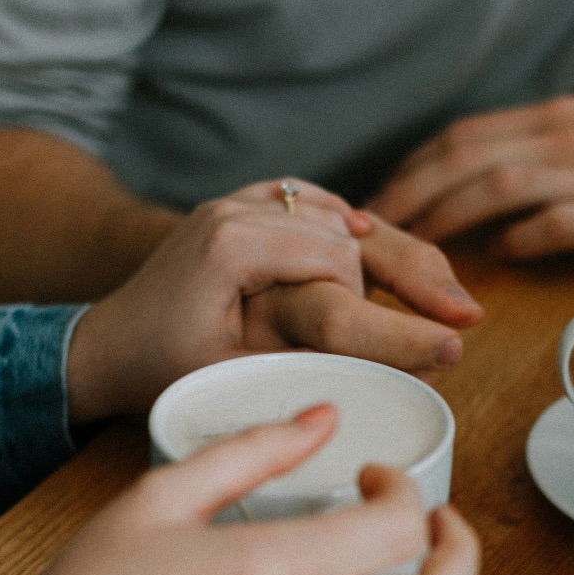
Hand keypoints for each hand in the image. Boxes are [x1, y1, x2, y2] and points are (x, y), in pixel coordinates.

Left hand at [66, 179, 480, 422]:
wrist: (107, 342)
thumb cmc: (161, 368)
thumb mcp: (233, 374)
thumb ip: (303, 358)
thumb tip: (388, 370)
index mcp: (232, 242)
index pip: (338, 263)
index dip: (388, 309)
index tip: (441, 346)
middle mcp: (237, 207)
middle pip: (349, 231)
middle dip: (412, 273)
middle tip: (467, 316)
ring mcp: (240, 201)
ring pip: (339, 216)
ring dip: (391, 252)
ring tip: (446, 296)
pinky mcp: (245, 206)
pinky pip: (315, 205)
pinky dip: (352, 226)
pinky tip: (387, 246)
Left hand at [366, 95, 573, 259]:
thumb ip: (546, 152)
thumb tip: (487, 190)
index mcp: (557, 118)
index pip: (464, 134)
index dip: (414, 167)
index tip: (381, 198)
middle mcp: (567, 137)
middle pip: (464, 156)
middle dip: (410, 194)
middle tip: (374, 232)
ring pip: (496, 186)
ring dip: (447, 218)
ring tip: (416, 250)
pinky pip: (551, 224)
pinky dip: (515, 241)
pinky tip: (495, 260)